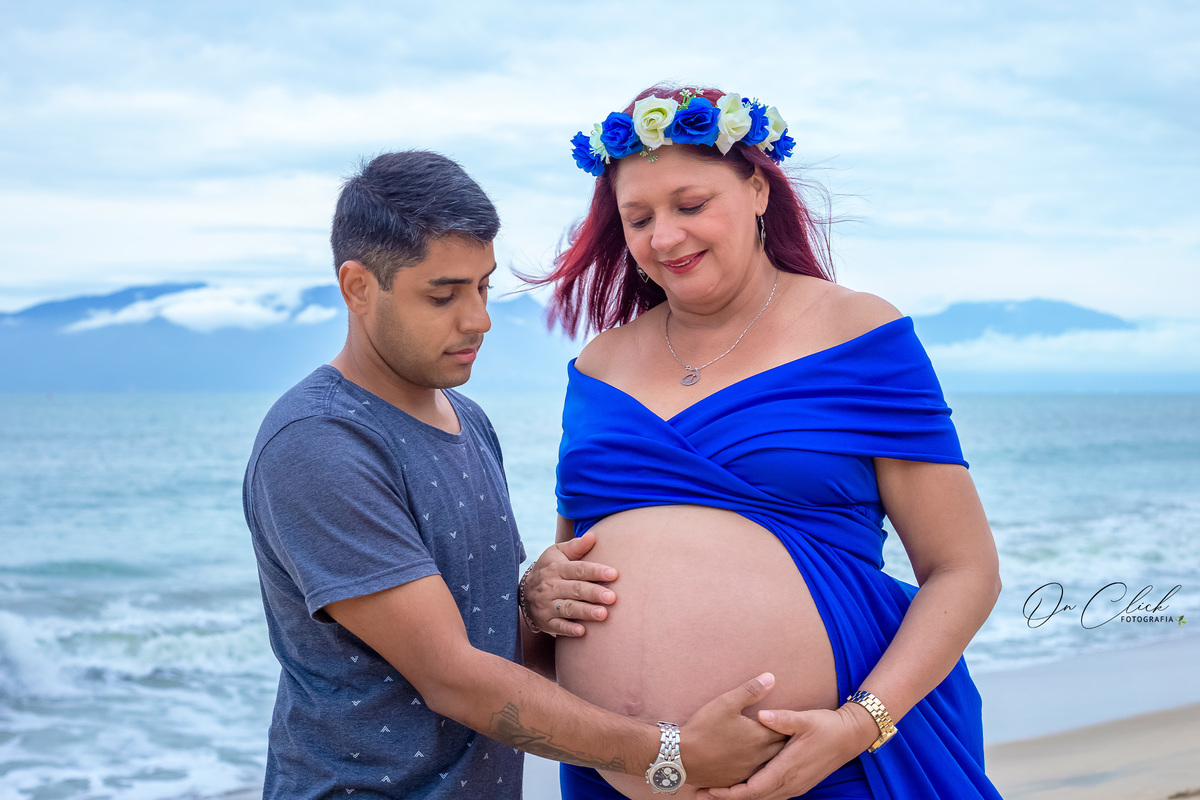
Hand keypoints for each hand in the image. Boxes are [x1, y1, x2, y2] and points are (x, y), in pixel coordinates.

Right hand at [524, 532, 617, 636]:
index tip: (613, 574)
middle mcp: (550, 586)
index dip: (595, 571)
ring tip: (603, 614)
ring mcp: (546, 605)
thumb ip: (575, 547)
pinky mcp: (544, 621)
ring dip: (585, 612)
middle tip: (612, 597)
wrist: (523, 592)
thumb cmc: (549, 569)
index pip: (578, 569)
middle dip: (594, 593)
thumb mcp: (557, 553)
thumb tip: (593, 536)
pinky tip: (582, 631)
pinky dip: (569, 629)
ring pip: (567, 608)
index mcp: (556, 568)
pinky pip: (557, 626)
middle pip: (575, 589)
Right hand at [679, 673, 786, 787]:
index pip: (784, 731)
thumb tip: (771, 678)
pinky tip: (751, 761)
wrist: (681, 756)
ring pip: (768, 764)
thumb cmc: (704, 728)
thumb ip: (751, 690)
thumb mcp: (726, 702)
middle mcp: (757, 758)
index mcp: (759, 738)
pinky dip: (756, 767)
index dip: (787, 725)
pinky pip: (753, 775)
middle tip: (785, 732)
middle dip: (783, 740)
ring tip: (771, 746)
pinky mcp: (735, 781)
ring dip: (771, 755)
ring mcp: (747, 772)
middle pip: (780, 749)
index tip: (790, 720)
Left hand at [697, 704, 878, 799]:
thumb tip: (762, 715)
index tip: (711, 790)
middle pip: (754, 798)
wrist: (850, 736)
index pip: (754, 789)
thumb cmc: (827, 726)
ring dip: (740, 797)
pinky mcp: (798, 783)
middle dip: (728, 798)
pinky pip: (771, 794)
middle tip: (702, 794)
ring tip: (715, 793)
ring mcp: (795, 785)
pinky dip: (754, 793)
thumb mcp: (806, 719)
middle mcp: (791, 782)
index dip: (731, 793)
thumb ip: (783, 719)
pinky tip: (741, 788)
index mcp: (788, 768)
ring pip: (763, 798)